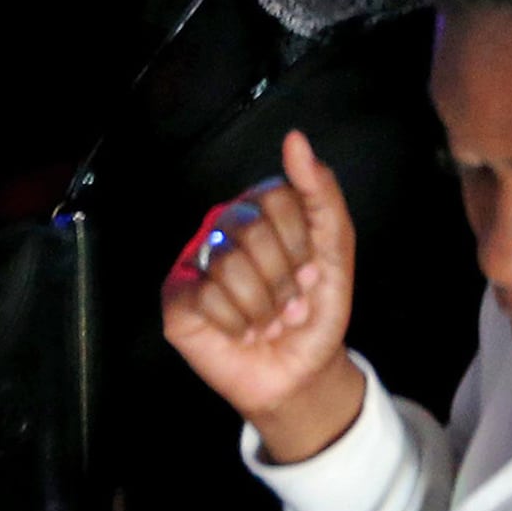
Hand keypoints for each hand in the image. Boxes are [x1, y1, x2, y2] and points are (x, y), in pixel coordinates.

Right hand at [163, 132, 364, 462]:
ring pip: (229, 265)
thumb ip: (320, 191)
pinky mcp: (176, 297)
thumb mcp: (335, 247)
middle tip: (287, 305)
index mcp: (260, 206)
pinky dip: (236, 324)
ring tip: (266, 323)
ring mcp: (195, 259)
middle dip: (282, 279)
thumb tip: (295, 139)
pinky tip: (240, 332)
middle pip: (252, 230)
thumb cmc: (315, 308)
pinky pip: (204, 297)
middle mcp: (222, 225)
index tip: (309, 272)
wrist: (301, 371)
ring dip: (262, 308)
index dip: (302, 244)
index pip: (279, 198)